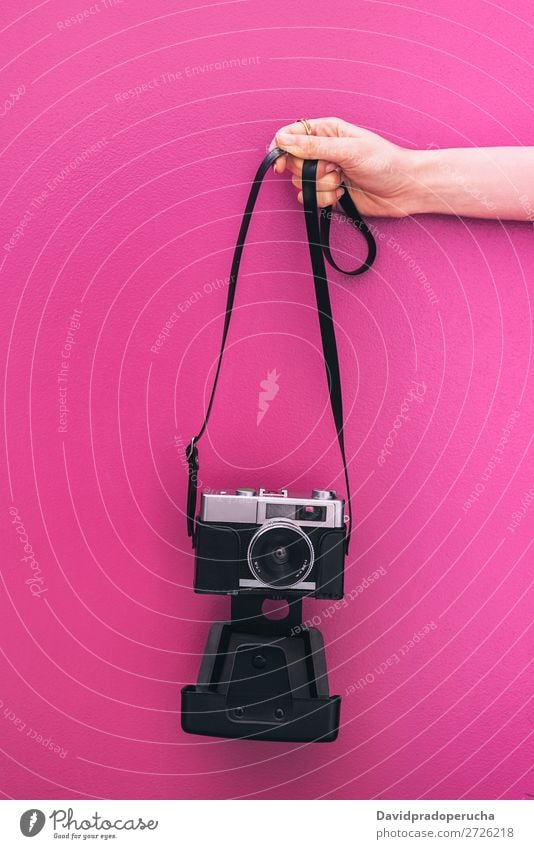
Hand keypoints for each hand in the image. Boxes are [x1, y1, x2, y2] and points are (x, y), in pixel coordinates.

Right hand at [271, 117, 417, 216]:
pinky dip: (324, 200)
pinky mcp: (327, 194)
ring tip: (342, 181)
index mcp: (326, 132)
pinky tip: (342, 194)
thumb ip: (314, 146)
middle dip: (309, 171)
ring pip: (301, 184)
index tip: (280, 163)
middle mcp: (322, 151)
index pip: (291, 135)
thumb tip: (283, 139)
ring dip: (321, 187)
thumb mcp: (348, 150)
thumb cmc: (383, 162)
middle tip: (332, 168)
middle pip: (292, 162)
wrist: (402, 190)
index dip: (280, 148)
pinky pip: (310, 200)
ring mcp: (324, 174)